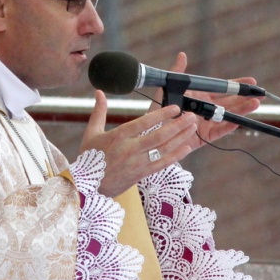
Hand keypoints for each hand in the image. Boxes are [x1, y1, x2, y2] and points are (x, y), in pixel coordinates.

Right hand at [81, 90, 197, 196]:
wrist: (87, 187)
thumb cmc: (88, 158)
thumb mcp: (91, 133)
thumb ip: (99, 111)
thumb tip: (99, 92)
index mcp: (119, 136)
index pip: (144, 122)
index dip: (161, 115)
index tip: (175, 107)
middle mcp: (130, 149)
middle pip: (159, 136)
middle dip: (178, 125)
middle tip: (191, 116)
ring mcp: (138, 163)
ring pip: (164, 149)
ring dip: (180, 138)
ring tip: (192, 127)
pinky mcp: (142, 174)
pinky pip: (162, 164)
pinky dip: (175, 156)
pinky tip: (186, 147)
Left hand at [154, 52, 261, 150]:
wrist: (154, 132)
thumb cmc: (159, 110)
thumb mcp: (167, 89)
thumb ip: (176, 73)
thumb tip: (182, 55)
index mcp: (200, 96)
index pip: (222, 88)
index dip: (236, 85)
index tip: (251, 81)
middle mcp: (206, 108)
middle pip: (230, 101)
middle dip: (245, 97)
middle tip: (260, 93)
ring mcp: (207, 122)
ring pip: (229, 115)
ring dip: (242, 110)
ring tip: (256, 104)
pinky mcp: (205, 137)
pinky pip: (220, 131)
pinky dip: (230, 125)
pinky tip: (240, 120)